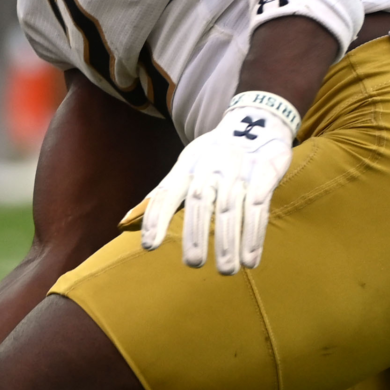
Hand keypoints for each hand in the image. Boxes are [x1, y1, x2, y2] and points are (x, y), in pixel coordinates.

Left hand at [140, 92, 295, 273]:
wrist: (257, 118)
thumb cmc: (213, 151)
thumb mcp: (185, 164)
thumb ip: (162, 193)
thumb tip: (125, 221)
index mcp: (187, 166)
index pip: (167, 192)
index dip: (157, 217)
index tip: (150, 245)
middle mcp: (210, 167)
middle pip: (200, 202)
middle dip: (195, 233)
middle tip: (193, 263)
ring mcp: (238, 170)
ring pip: (230, 208)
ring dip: (229, 241)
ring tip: (227, 270)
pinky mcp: (264, 173)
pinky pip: (258, 207)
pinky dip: (254, 234)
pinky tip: (250, 259)